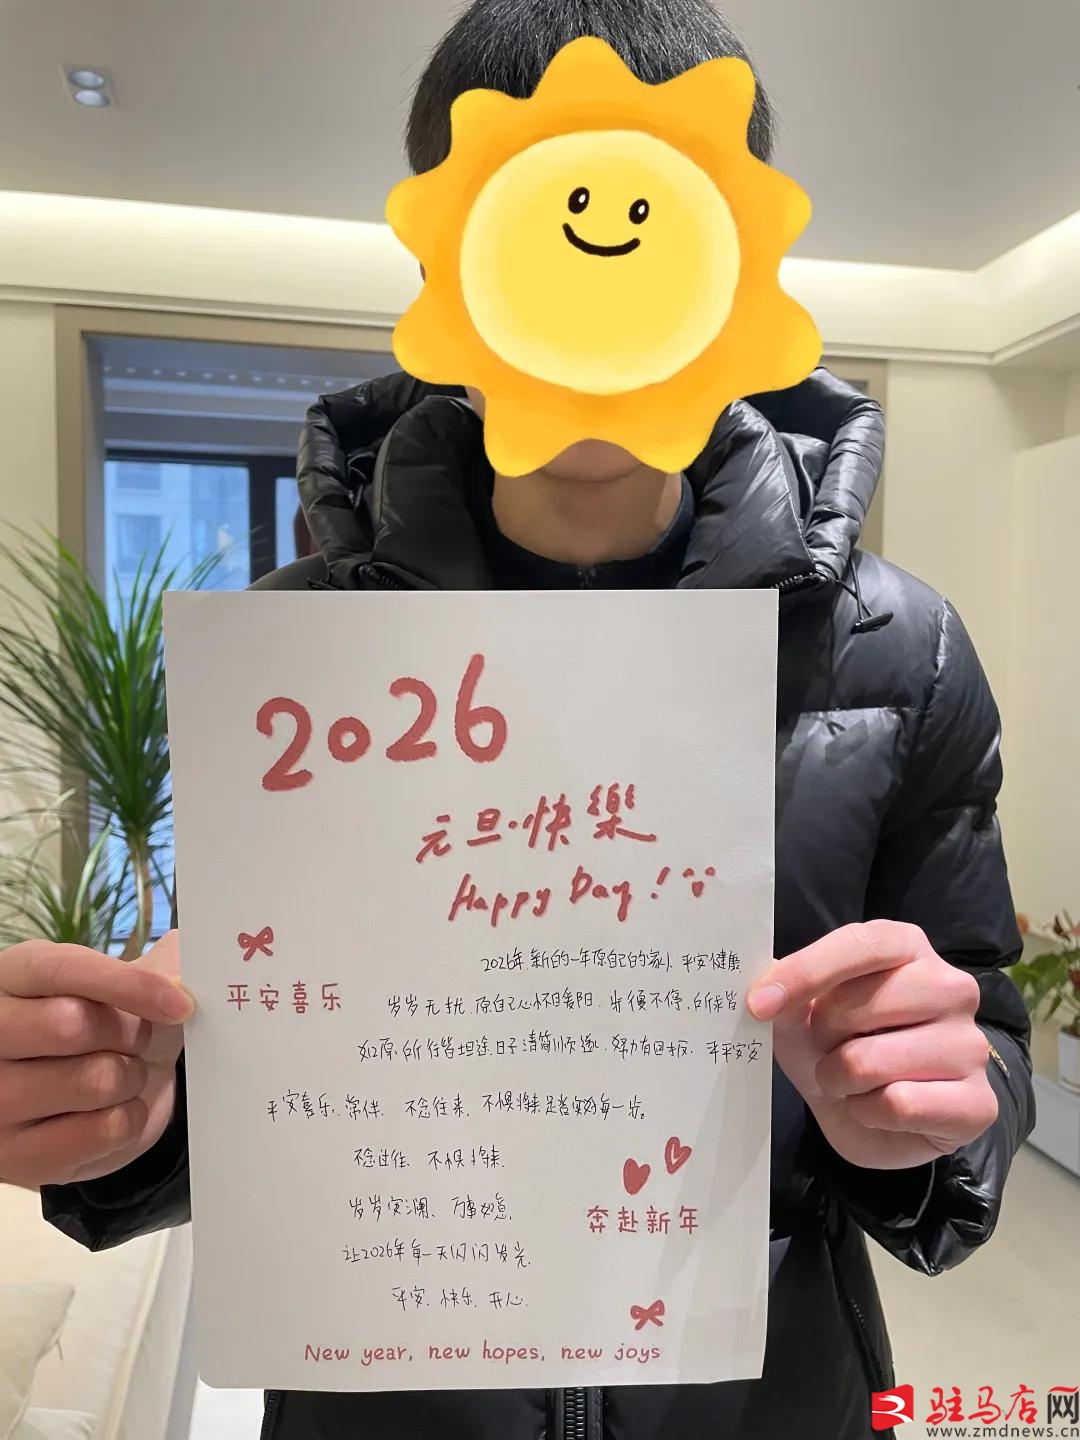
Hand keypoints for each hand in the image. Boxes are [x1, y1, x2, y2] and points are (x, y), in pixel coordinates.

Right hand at [0, 931, 192, 1187]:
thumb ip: (162, 966)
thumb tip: (183, 977)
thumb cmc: (114, 1025)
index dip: (126, 984)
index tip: (181, 1004)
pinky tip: (115, 1111)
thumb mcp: (133, 983)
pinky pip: (101, 1132)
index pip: (61, 970)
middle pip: (69, 1025)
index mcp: (12, 977)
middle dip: (130, 1033)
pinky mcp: (17, 1158)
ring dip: (131, 1078)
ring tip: (124, 1074)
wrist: (104, 1094)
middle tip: (141, 1039)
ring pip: (91, 1081)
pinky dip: (128, 1119)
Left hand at [747, 921, 996, 1169]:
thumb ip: (787, 996)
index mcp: (908, 947)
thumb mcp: (800, 1015)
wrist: (872, 1115)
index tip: (760, 1004)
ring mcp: (971, 1045)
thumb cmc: (837, 1046)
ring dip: (840, 1080)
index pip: (863, 944)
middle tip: (824, 1049)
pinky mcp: (979, 1103)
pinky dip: (869, 1113)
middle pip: (864, 1005)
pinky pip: (898, 1105)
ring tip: (850, 1082)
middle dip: (822, 1037)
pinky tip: (879, 1109)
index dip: (807, 971)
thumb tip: (766, 994)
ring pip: (872, 1061)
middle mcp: (951, 987)